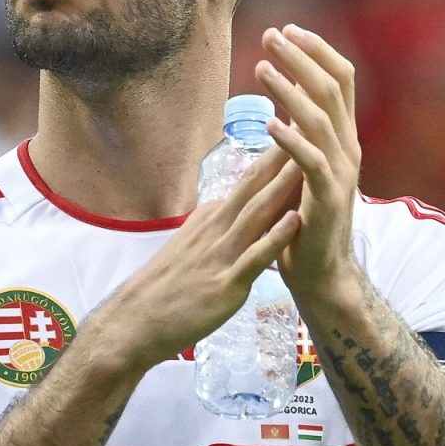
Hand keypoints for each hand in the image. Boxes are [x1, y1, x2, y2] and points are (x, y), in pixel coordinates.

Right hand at [94, 144, 302, 375]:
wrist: (136, 321)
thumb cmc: (165, 289)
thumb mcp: (191, 246)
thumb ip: (216, 229)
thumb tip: (234, 211)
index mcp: (210, 219)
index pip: (248, 182)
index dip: (274, 155)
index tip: (296, 128)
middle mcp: (216, 229)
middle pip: (253, 186)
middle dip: (283, 155)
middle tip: (307, 123)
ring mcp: (220, 255)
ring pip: (257, 213)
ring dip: (283, 185)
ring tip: (308, 158)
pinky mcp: (225, 283)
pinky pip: (255, 257)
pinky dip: (276, 236)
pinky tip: (296, 219)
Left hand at [256, 24, 362, 301]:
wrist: (320, 271)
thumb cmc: (305, 220)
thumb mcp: (305, 170)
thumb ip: (303, 138)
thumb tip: (287, 105)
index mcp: (342, 139)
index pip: (339, 81)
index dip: (316, 52)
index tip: (288, 29)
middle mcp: (347, 149)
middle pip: (332, 89)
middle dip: (302, 57)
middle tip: (271, 34)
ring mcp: (340, 173)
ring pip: (320, 119)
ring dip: (290, 90)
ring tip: (262, 67)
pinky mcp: (327, 198)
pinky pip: (310, 162)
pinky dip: (290, 140)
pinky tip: (269, 123)